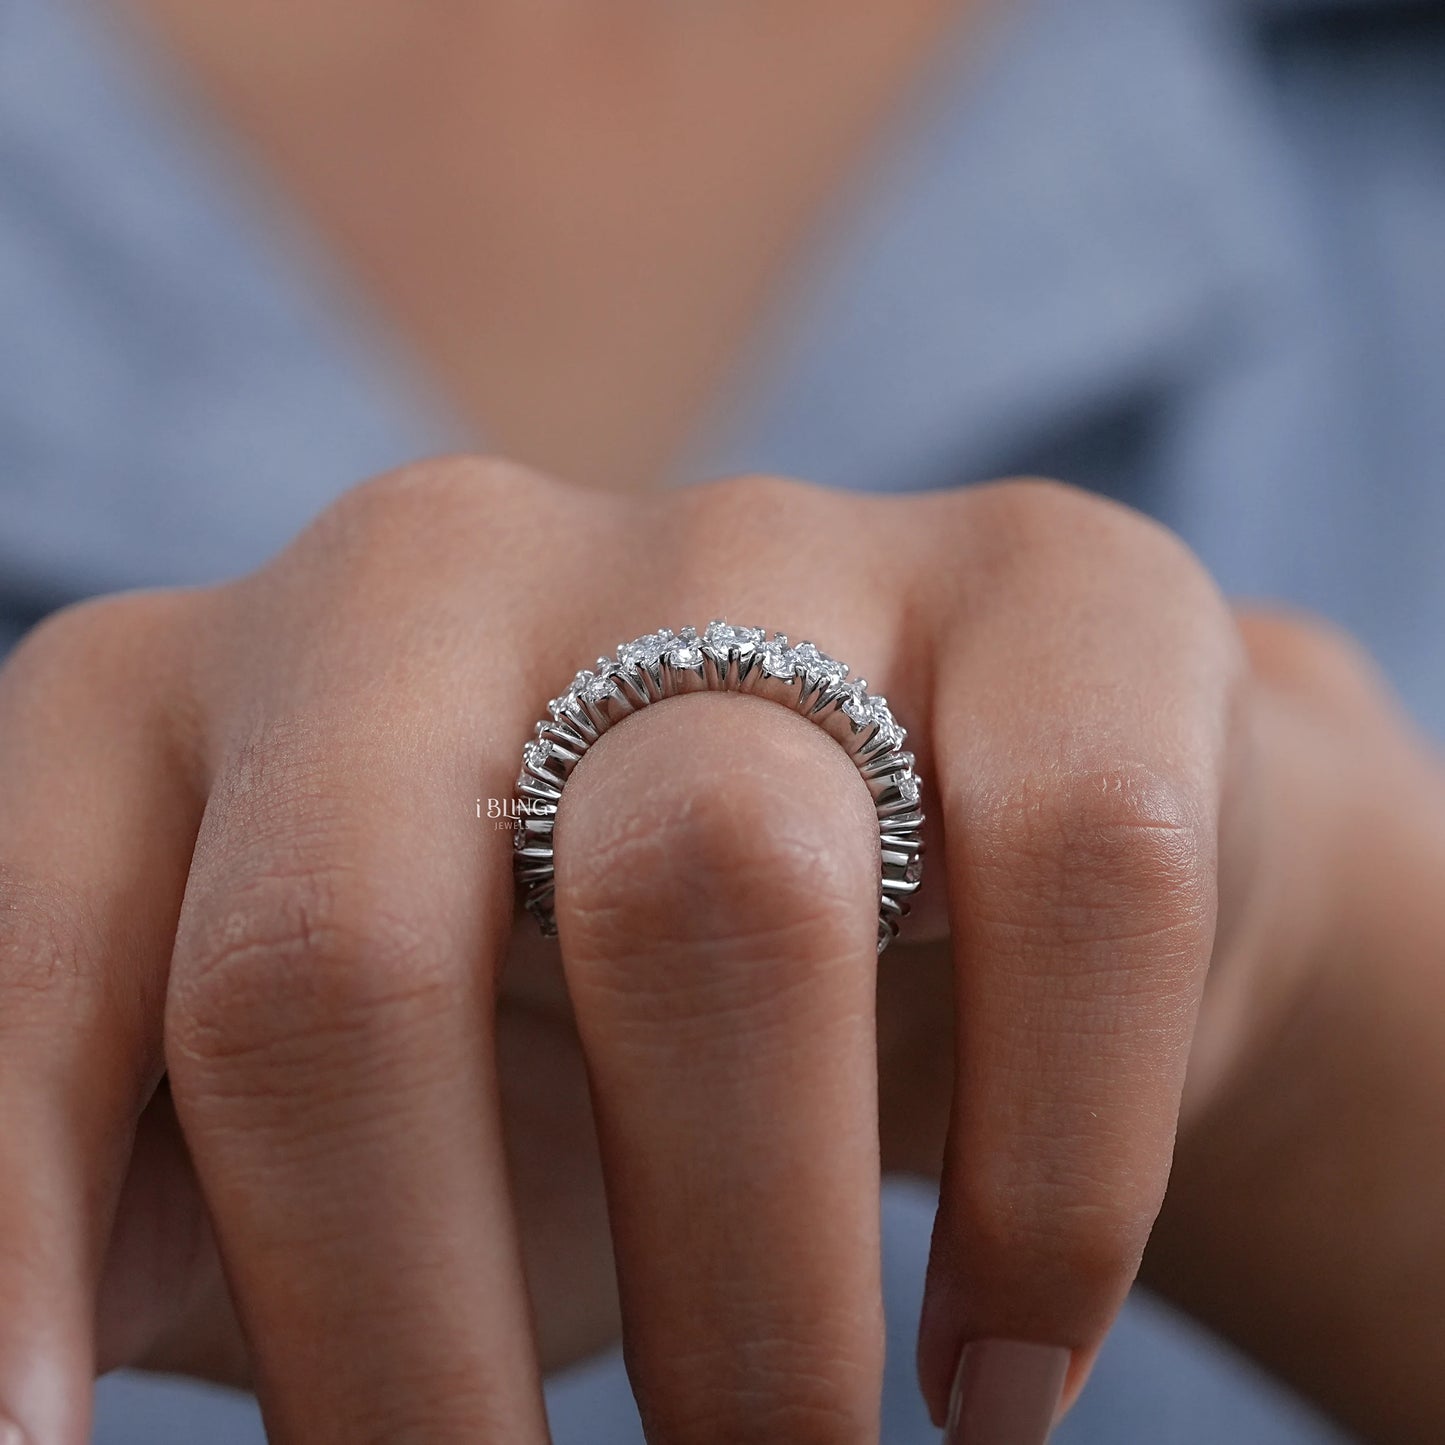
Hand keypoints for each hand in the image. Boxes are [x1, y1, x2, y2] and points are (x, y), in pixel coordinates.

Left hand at [0, 458, 1386, 1442]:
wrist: (955, 847)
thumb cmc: (602, 1030)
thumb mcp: (362, 1120)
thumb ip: (194, 1218)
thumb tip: (30, 1423)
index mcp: (207, 689)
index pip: (38, 963)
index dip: (6, 1242)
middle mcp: (449, 563)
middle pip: (342, 953)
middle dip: (404, 1343)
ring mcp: (763, 538)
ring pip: (722, 883)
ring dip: (751, 1288)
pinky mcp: (1054, 585)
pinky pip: (1077, 865)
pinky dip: (1052, 1180)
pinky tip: (1007, 1366)